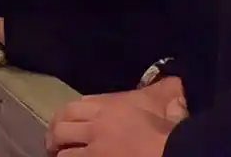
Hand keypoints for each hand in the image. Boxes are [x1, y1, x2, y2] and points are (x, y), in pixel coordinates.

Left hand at [46, 85, 182, 156]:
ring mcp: (95, 148)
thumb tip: (168, 80)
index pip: (74, 107)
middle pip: (62, 126)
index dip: (65, 117)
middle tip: (53, 146)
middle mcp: (96, 124)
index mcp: (108, 105)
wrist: (177, 149)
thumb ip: (152, 91)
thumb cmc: (169, 127)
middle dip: (54, 136)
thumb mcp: (157, 101)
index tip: (62, 125)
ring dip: (61, 155)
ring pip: (65, 152)